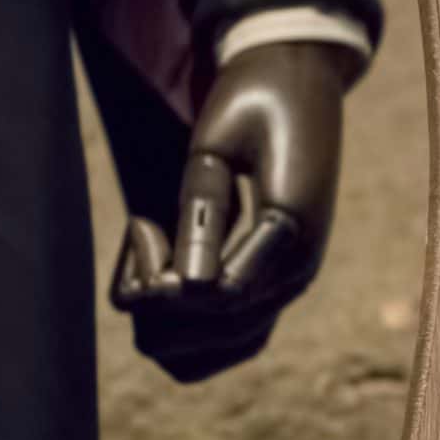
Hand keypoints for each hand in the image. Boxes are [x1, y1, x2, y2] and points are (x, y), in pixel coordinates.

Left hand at [110, 42, 356, 382]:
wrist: (297, 83)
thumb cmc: (255, 100)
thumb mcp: (222, 140)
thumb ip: (204, 209)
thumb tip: (186, 284)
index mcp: (292, 234)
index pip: (220, 297)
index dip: (164, 278)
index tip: (142, 221)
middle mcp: (292, 276)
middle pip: (205, 336)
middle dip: (156, 297)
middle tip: (148, 227)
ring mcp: (279, 289)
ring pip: (197, 356)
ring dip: (158, 317)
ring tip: (156, 250)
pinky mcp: (262, 290)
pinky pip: (211, 348)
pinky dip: (172, 326)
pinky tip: (163, 270)